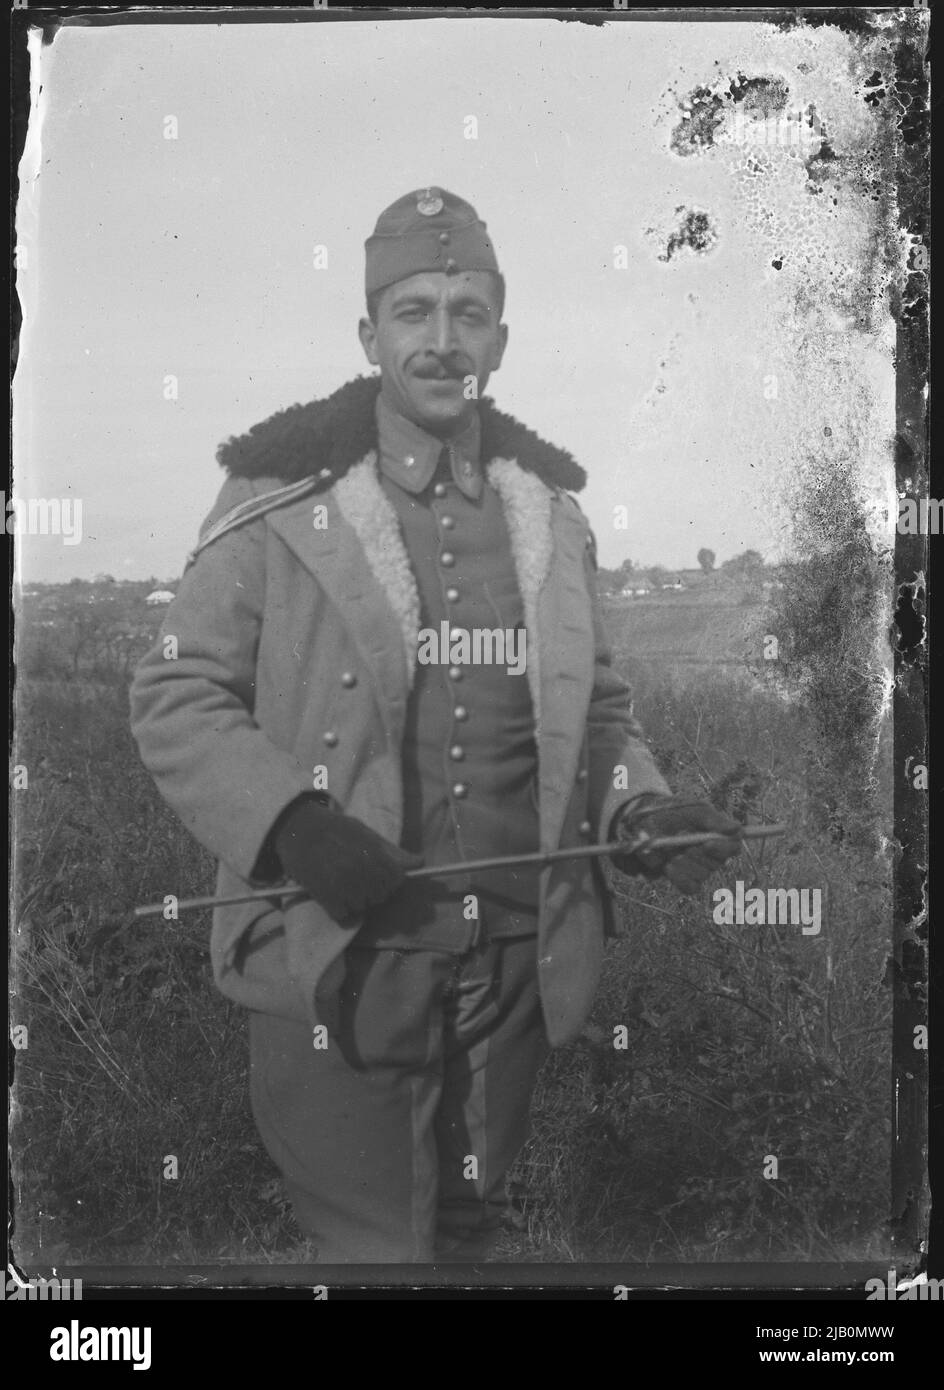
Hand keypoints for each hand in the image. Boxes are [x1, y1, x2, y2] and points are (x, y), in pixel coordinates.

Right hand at [272, 796, 422, 923]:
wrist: (297, 828)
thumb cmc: (334, 828)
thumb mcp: (365, 832)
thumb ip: (392, 851)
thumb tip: (420, 862)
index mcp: (373, 853)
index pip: (396, 880)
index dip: (390, 879)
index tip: (379, 875)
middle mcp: (361, 871)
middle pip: (380, 897)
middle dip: (373, 891)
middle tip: (357, 878)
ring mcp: (343, 886)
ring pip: (362, 908)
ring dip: (356, 901)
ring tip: (342, 884)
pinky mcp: (326, 898)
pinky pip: (343, 915)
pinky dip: (339, 909)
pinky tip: (332, 894)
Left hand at [610, 793, 742, 895]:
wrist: (644, 824)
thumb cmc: (672, 813)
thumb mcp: (693, 810)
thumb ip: (714, 819)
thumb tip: (737, 828)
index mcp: (718, 835)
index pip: (734, 845)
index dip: (724, 847)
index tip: (707, 843)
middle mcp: (712, 854)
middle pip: (717, 862)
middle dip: (696, 854)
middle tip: (680, 842)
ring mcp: (699, 868)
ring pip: (702, 875)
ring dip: (685, 864)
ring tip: (671, 852)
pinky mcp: (685, 880)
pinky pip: (690, 887)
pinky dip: (679, 877)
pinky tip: (668, 866)